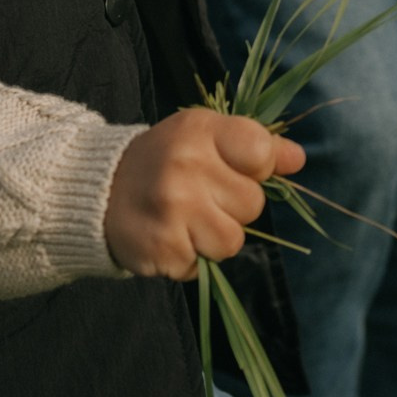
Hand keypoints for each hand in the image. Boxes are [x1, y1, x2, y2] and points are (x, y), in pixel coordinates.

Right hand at [104, 110, 303, 279]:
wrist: (98, 191)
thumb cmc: (164, 160)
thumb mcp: (205, 137)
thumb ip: (256, 145)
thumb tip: (298, 159)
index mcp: (200, 130)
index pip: (261, 153)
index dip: (255, 168)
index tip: (231, 168)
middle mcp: (186, 166)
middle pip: (252, 204)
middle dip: (232, 206)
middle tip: (198, 196)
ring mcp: (173, 210)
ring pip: (233, 242)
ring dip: (213, 237)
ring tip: (184, 220)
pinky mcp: (164, 248)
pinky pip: (202, 265)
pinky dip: (189, 258)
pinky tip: (168, 236)